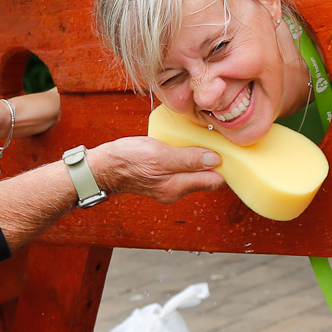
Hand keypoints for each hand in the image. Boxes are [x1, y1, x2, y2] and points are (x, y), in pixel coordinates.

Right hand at [87, 137, 224, 203]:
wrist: (102, 167)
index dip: (224, 166)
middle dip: (212, 160)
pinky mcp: (160, 178)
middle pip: (206, 177)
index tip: (228, 150)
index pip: (214, 181)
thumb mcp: (159, 155)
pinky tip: (181, 145)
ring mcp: (168, 185)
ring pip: (193, 172)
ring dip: (198, 157)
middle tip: (215, 141)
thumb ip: (188, 159)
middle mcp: (175, 191)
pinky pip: (181, 169)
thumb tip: (215, 160)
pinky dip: (185, 157)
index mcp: (177, 188)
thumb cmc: (127, 160)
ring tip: (198, 140)